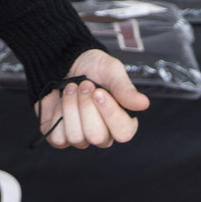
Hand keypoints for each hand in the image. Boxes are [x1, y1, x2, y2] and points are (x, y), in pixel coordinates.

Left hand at [36, 48, 150, 147]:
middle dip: (86, 107)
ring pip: (76, 137)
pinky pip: (58, 137)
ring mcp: (82, 138)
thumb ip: (125, 89)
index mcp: (123, 121)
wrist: (66, 63)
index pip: (123, 133)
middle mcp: (104, 134)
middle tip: (84, 86)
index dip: (110, 113)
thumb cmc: (93, 68)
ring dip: (70, 107)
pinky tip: (61, 102)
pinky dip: (57, 114)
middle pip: (97, 137)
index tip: (99, 92)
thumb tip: (143, 104)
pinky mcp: (61, 138)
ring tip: (71, 89)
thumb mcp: (112, 71)